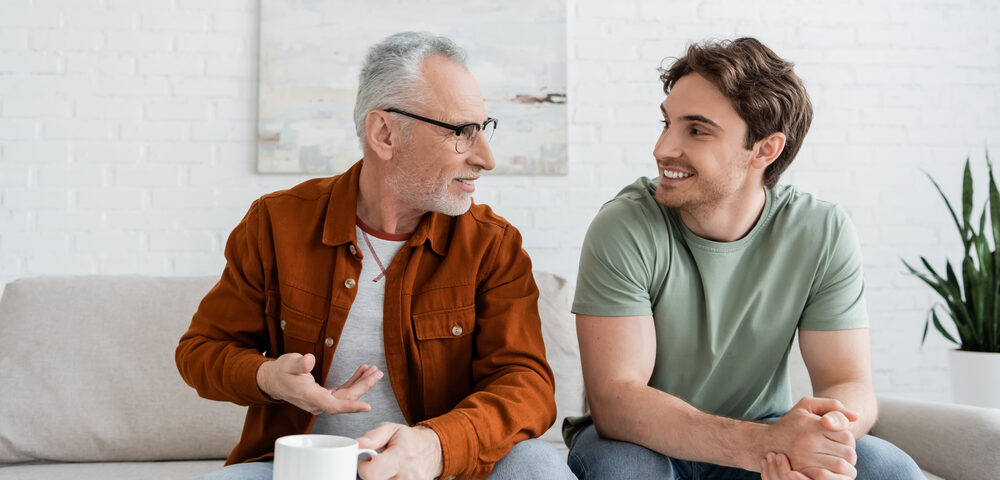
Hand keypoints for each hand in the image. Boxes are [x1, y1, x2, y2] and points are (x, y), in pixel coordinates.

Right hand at [256, 353, 381, 414]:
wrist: (272, 380)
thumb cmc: (280, 371)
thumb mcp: (288, 363)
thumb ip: (299, 363)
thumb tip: (309, 360)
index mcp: (309, 396)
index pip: (333, 405)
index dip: (351, 407)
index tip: (367, 406)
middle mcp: (317, 403)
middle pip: (345, 399)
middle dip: (363, 386)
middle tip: (377, 373)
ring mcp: (321, 401)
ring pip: (346, 395)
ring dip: (361, 383)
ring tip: (373, 370)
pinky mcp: (324, 397)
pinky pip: (342, 392)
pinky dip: (353, 382)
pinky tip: (362, 372)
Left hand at [356, 423, 442, 479]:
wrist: (433, 448)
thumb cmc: (410, 439)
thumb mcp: (391, 430)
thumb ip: (373, 436)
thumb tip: (358, 443)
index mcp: (401, 456)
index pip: (371, 474)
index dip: (364, 468)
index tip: (368, 461)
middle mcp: (408, 474)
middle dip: (372, 474)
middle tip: (378, 465)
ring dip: (382, 478)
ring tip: (388, 469)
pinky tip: (394, 474)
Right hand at [766, 397, 857, 478]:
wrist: (768, 441)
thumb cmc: (793, 422)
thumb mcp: (807, 405)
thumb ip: (833, 406)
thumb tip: (855, 418)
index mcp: (813, 425)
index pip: (847, 436)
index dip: (848, 438)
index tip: (840, 439)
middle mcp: (809, 442)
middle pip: (847, 453)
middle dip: (849, 454)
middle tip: (842, 453)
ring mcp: (805, 459)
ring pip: (841, 467)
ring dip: (846, 466)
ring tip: (839, 462)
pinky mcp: (802, 472)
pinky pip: (829, 477)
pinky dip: (836, 476)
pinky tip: (833, 471)